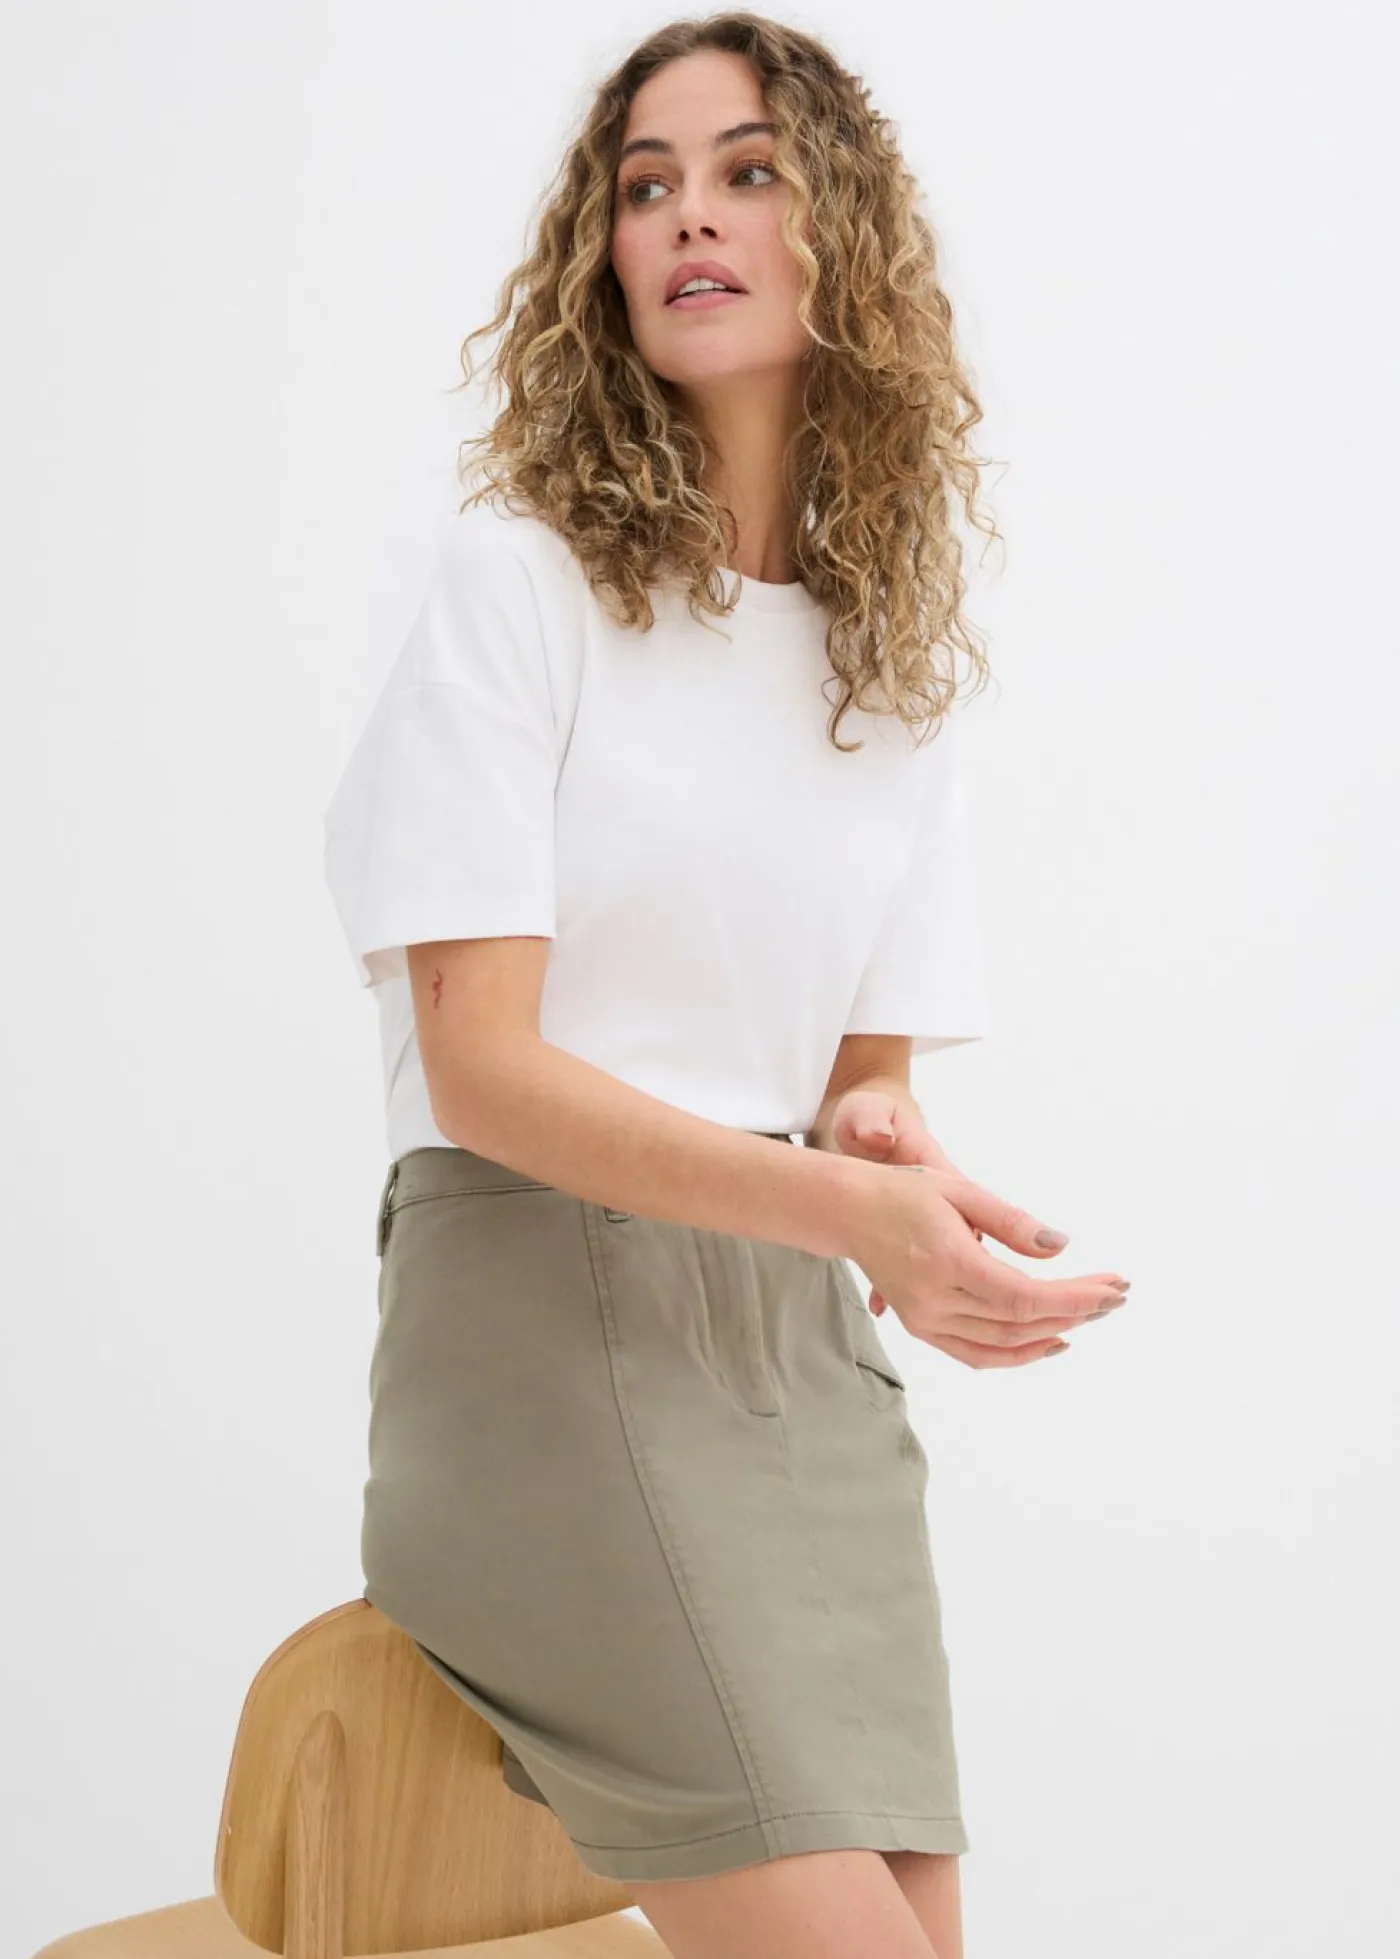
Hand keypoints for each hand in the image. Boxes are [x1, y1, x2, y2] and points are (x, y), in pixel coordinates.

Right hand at [829, 1087, 1130, 1367]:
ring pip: (1001, 1347)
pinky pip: (976, 1354)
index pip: (1023, 1298)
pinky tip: (1048, 1340)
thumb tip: (1061, 1248)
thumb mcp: (961, 1190)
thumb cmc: (905, 1193)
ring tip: (1089, 1315)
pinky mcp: (922, 1328)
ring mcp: (925, 1320)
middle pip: (1019, 1324)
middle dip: (1074, 1313)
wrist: (850, 1212)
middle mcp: (934, 1300)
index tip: (1110, 1290)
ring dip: (1051, 1334)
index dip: (1072, 1300)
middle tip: (1113, 1296)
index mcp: (947, 1262)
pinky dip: (1016, 1353)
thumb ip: (1012, 1223)